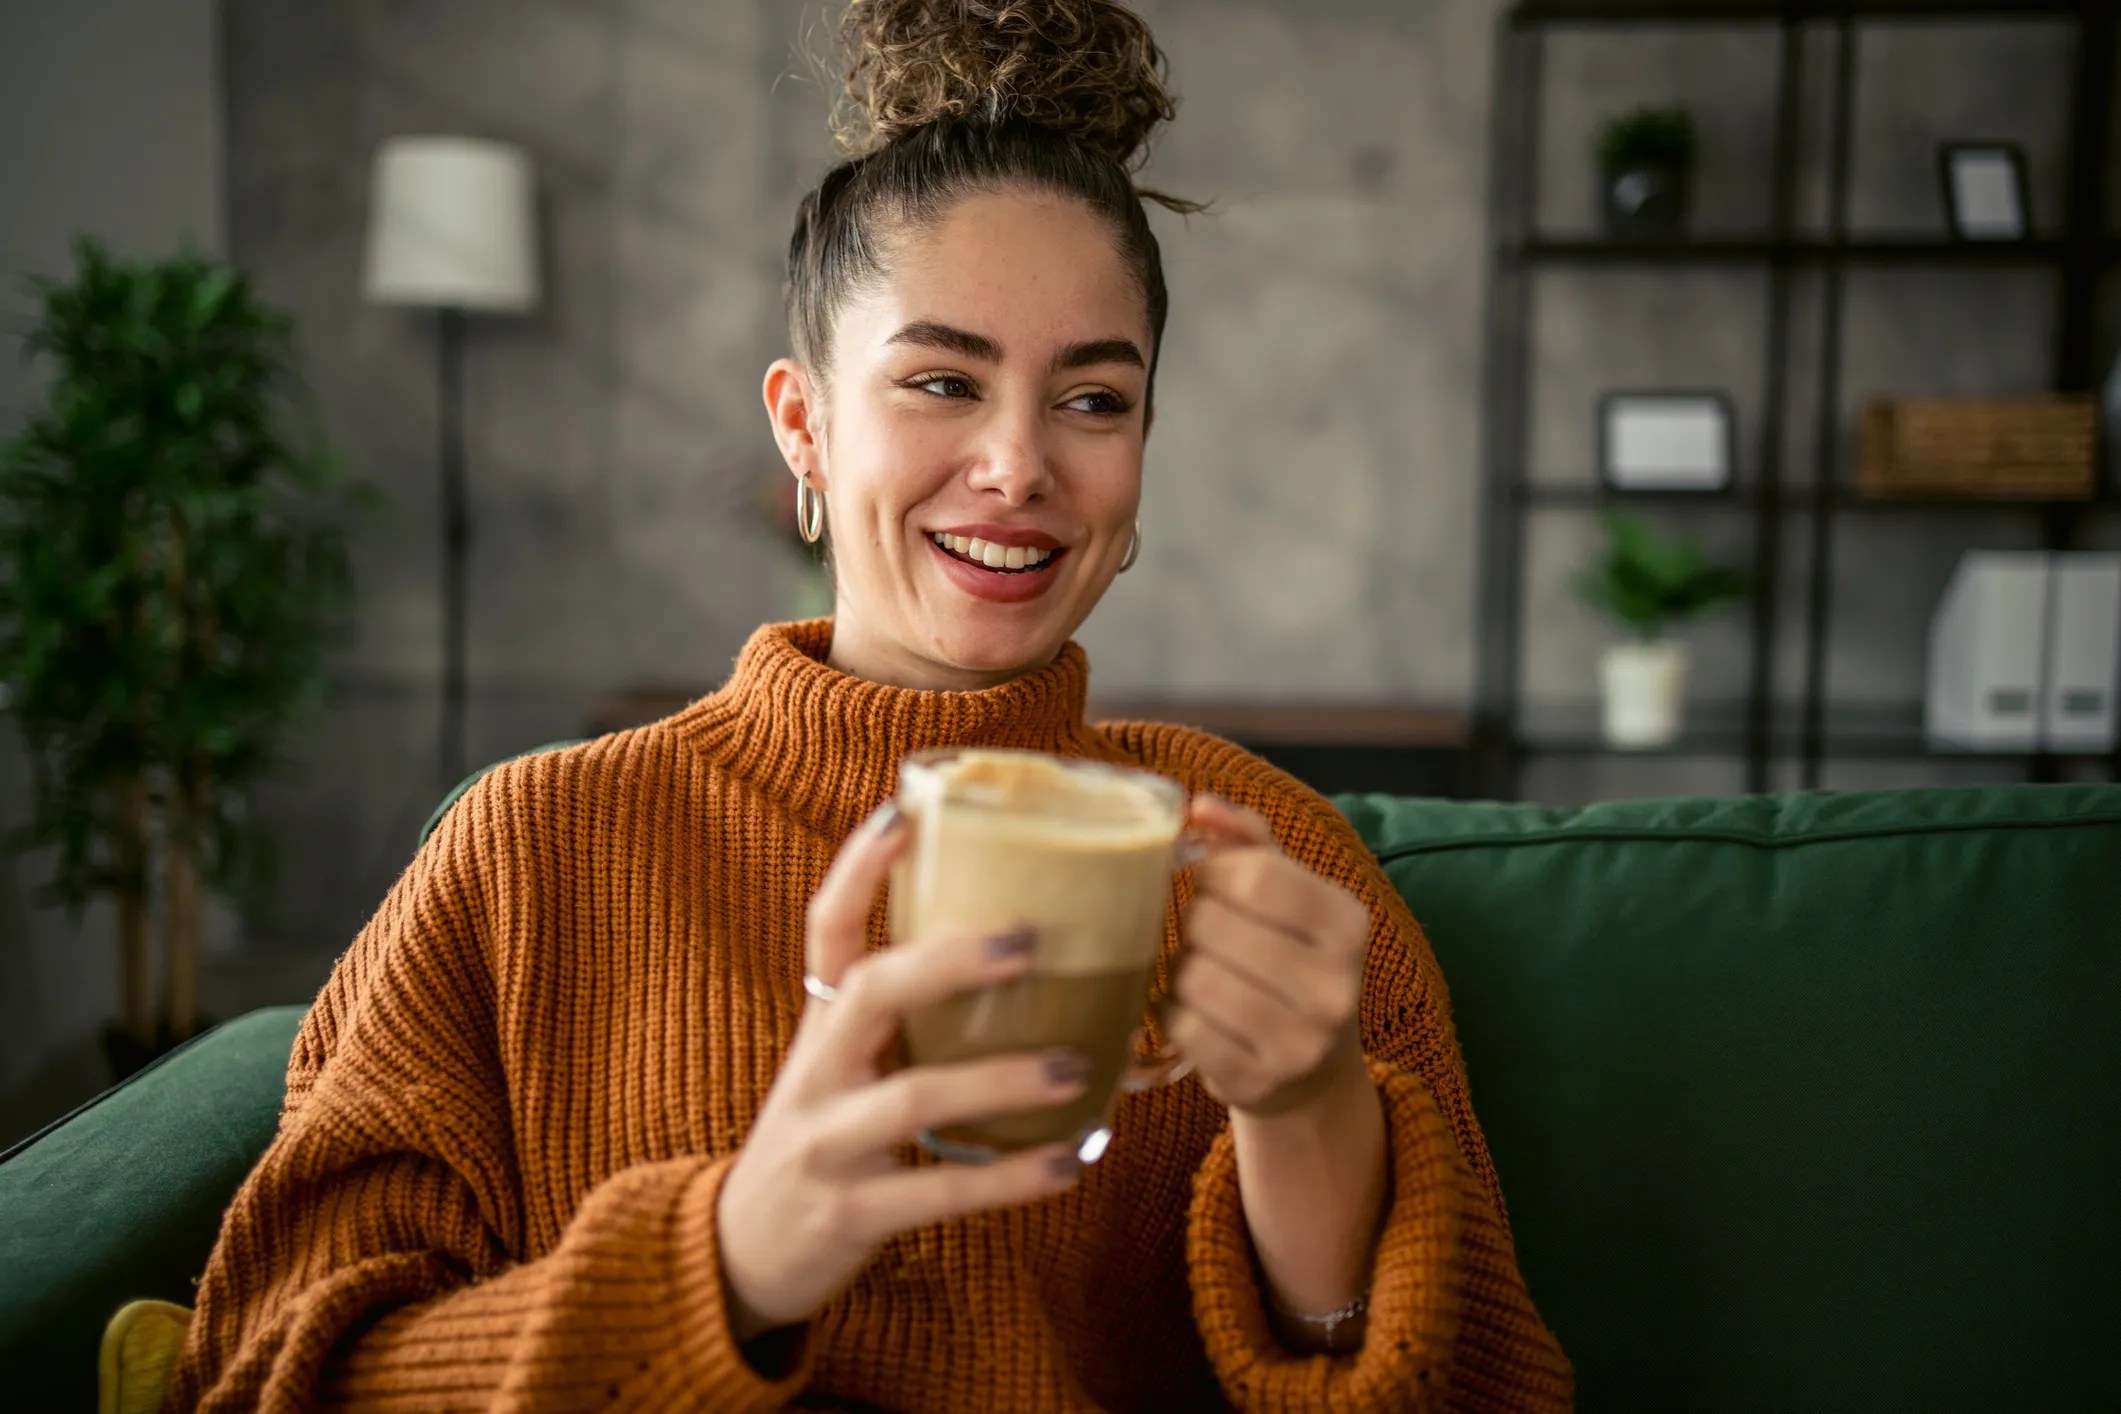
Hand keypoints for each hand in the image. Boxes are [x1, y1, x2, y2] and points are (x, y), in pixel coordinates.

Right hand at [715, 803, 1091, 1342]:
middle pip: (869, 993)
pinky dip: (1007, 1179)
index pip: (825, 931)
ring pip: (911, 1099)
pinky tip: (1066, 1162)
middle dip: (948, 961)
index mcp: (819, 1026)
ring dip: (1000, 1080)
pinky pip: (936, 1193)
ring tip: (1074, 1067)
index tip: (904, 813)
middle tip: (1030, 939)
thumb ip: (901, 1017)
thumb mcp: (840, 1065)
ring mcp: (829, 1144)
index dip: (859, 869)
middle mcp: (816, 1073)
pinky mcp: (852, 1214)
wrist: (740, 1253)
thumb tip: (1016, 950)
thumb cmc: (820, 1137)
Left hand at [1166, 795, 1372, 1119]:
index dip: (1212, 872)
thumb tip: (1200, 806)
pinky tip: (1196, 1014)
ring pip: (1192, 977)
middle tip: (1209, 937)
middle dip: (1195, 923)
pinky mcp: (1258, 1084)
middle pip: (1211, 924)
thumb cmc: (1289, 958)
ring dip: (1182, 970)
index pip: (1253, 875)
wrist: (1312, 1071)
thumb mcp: (1287, 893)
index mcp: (1349, 924)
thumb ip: (1246, 838)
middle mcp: (1336, 986)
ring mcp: (1301, 1043)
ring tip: (1204, 975)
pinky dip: (1173, 1014)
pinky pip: (1182, 1027)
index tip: (1212, 883)